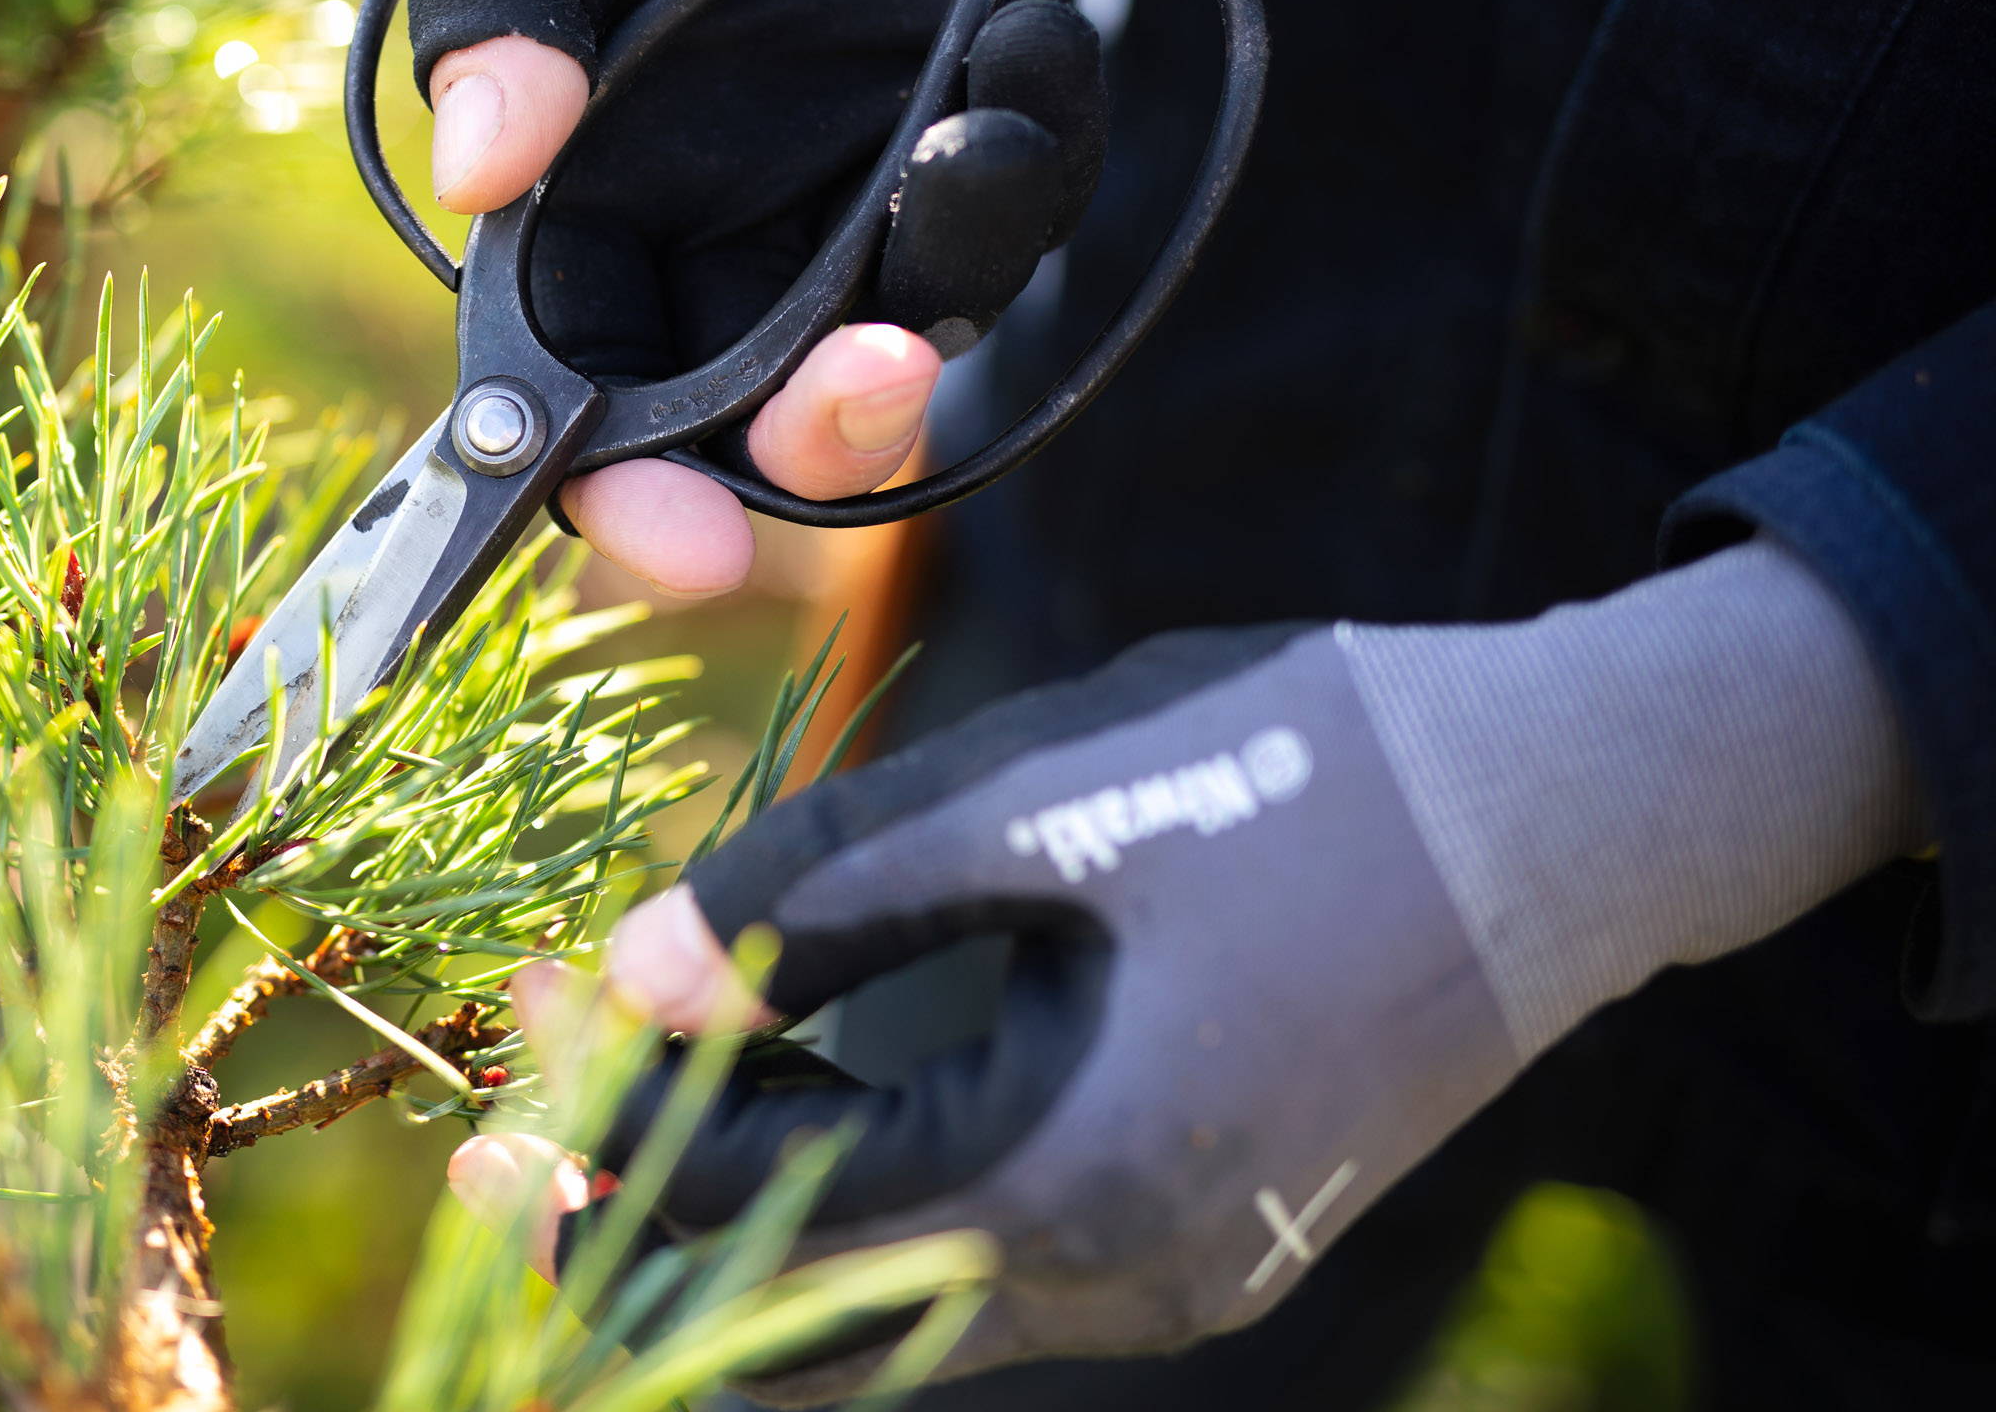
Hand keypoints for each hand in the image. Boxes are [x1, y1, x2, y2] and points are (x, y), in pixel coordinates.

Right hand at [408, 0, 1095, 596]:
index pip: (573, 391)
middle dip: (810, 445)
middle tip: (868, 388)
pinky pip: (1020, 222)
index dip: (614, 487)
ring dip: (948, 277)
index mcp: (582, 196)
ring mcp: (856, 202)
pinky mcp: (981, 150)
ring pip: (901, 341)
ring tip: (972, 129)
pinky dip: (1032, 152)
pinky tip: (1019, 32)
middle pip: (746, 422)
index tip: (683, 546)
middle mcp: (716, 232)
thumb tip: (479, 166)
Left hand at [454, 626, 1526, 1401]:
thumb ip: (815, 898)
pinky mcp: (1210, 1232)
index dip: (617, 1153)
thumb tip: (630, 980)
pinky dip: (875, 1192)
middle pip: (819, 1305)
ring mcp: (1181, 1274)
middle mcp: (1123, 1277)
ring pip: (902, 1290)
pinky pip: (992, 1256)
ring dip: (764, 1200)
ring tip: (641, 1097)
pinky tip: (803, 1099)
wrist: (1556, 809)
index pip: (762, 1220)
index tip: (516, 1075)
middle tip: (520, 1142)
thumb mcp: (1029, 797)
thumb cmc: (1289, 768)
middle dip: (659, 1223)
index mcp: (1066, 1174)